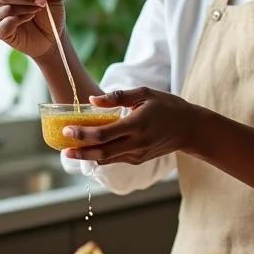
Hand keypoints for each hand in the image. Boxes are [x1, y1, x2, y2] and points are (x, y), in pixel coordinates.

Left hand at [62, 88, 197, 164]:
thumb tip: (92, 99)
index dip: (83, 135)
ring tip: (71, 151)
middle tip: (63, 149)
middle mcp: (137, 143)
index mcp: (137, 124)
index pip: (104, 134)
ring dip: (88, 156)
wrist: (189, 128)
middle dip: (81, 152)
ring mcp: (138, 154)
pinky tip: (90, 151)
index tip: (67, 131)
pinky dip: (102, 156)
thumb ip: (118, 96)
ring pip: (108, 159)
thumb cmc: (167, 106)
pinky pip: (116, 159)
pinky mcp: (139, 160)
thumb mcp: (144, 94)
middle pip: (102, 152)